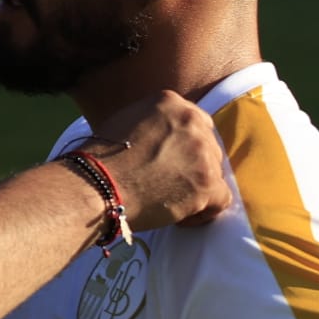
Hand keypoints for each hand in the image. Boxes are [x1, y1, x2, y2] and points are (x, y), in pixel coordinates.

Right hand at [79, 90, 232, 232]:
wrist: (97, 185)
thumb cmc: (101, 157)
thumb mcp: (125, 121)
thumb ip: (153, 123)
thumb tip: (164, 137)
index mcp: (170, 102)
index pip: (195, 122)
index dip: (185, 145)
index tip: (171, 158)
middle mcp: (191, 121)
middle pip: (209, 146)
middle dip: (192, 165)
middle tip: (168, 180)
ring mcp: (203, 153)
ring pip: (215, 173)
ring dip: (196, 187)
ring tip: (168, 199)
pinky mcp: (209, 184)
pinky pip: (221, 200)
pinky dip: (202, 211)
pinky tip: (179, 215)